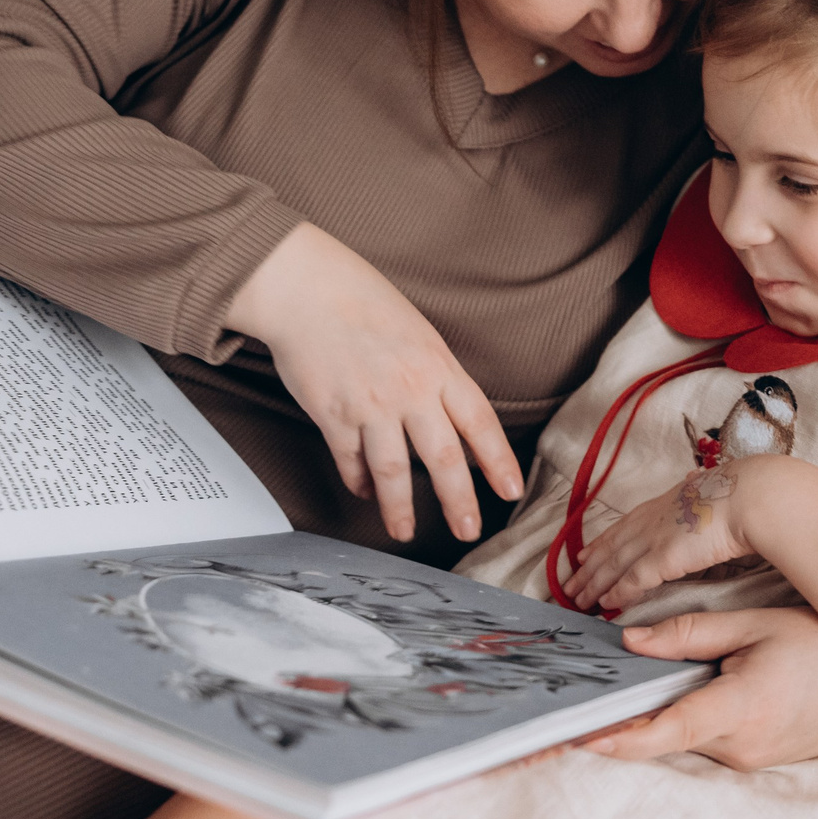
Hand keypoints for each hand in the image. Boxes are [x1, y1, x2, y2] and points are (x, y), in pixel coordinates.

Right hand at [226, 223, 521, 541]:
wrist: (307, 289)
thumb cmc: (363, 303)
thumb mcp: (420, 335)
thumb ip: (438, 377)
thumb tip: (454, 420)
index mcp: (438, 367)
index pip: (480, 423)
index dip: (498, 462)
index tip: (509, 491)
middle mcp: (409, 391)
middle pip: (443, 459)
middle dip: (458, 502)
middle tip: (468, 530)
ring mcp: (370, 405)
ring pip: (394, 471)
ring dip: (400, 508)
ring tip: (404, 530)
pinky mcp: (333, 415)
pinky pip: (350, 461)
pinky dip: (359, 481)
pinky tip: (365, 490)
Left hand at [566, 462, 755, 616]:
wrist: (749, 496)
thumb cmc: (739, 493)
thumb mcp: (710, 488)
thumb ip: (696, 493)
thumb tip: (694, 481)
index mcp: (664, 503)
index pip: (624, 525)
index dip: (602, 540)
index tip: (585, 552)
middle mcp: (652, 520)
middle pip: (611, 546)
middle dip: (588, 567)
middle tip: (569, 583)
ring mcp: (655, 538)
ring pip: (614, 565)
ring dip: (593, 584)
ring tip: (577, 599)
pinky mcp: (663, 559)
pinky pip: (633, 580)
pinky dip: (617, 593)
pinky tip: (605, 604)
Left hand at [581, 606, 817, 771]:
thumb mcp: (753, 625)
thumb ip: (688, 634)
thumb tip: (629, 642)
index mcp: (741, 708)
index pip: (668, 731)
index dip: (621, 739)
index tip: (582, 737)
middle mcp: (743, 746)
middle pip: (668, 735)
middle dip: (632, 716)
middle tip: (591, 695)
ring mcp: (753, 759)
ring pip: (689, 737)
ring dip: (668, 712)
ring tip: (645, 678)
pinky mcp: (760, 761)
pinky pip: (712, 741)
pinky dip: (694, 719)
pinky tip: (693, 689)